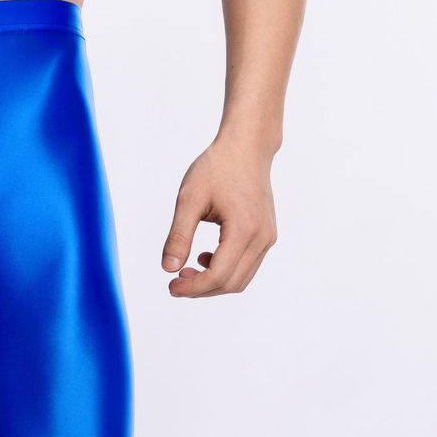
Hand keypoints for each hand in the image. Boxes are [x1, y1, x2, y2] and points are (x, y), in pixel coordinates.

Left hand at [160, 138, 276, 297]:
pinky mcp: (267, 235)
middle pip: (232, 283)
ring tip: (187, 271)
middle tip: (175, 282)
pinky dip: (226, 271)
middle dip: (202, 289)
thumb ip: (179, 235)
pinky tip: (205, 257)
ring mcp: (268, 237)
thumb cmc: (216, 168)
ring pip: (241, 278)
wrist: (246, 147)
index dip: (193, 288)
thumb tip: (168, 269)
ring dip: (214, 283)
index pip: (219, 275)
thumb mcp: (189, 199)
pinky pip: (247, 265)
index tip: (170, 286)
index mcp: (244, 229)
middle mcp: (262, 237)